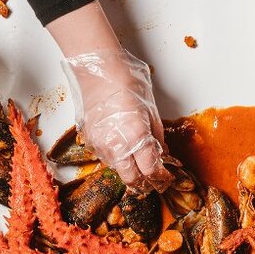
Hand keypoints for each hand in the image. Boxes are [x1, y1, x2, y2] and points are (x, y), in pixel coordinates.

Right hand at [64, 49, 173, 192]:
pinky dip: (116, 158)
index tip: (165, 177)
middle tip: (154, 181)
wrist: (98, 70)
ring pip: (117, 169)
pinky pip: (105, 157)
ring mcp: (99, 144)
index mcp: (135, 135)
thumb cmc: (126, 83)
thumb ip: (156, 137)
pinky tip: (122, 148)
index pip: (150, 170)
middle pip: (132, 178)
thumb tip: (160, 154)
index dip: (160, 177)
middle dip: (144, 183)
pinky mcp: (89, 140)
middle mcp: (115, 144)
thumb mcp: (151, 110)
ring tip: (139, 162)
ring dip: (130, 170)